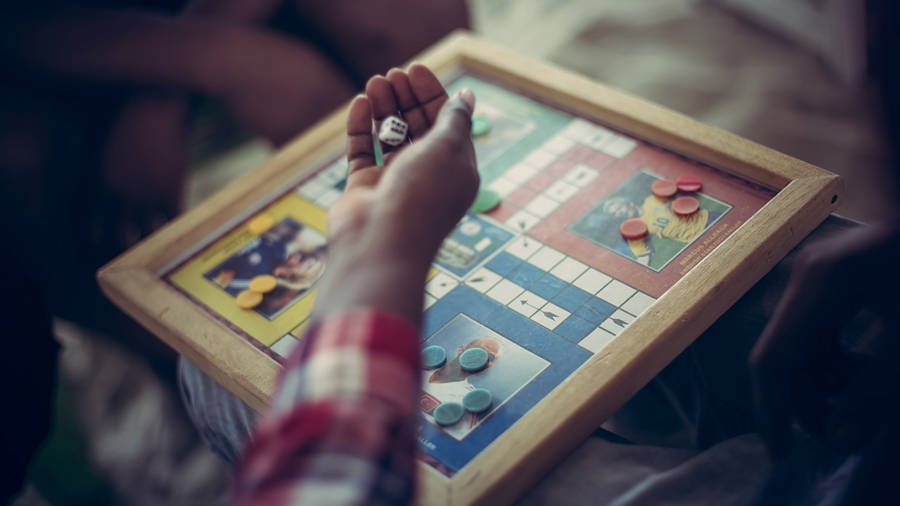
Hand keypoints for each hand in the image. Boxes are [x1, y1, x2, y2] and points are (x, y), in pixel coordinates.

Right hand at [313, 64, 477, 323]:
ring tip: (375, 82)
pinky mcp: (365, 188)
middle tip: (393, 74)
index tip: (416, 70)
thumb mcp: (448, 148)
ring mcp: (394, 182)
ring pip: (389, 136)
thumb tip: (467, 96)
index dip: (433, 94)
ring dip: (384, 107)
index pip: (447, 123)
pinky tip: (359, 103)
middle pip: (418, 127)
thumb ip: (455, 119)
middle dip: (407, 98)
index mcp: (456, 170)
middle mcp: (426, 176)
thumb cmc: (422, 195)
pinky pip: (362, 151)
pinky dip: (361, 127)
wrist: (381, 243)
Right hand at [749, 223, 899, 457]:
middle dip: (806, 400)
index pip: (773, 358)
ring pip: (798, 345)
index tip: (780, 452)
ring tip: (862, 399)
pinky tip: (861, 372)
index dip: (772, 410)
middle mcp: (802, 279)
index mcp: (817, 285)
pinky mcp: (826, 281)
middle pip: (783, 354)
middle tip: (839, 434)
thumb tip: (841, 436)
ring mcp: (812, 277)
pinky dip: (833, 359)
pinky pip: (814, 331)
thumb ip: (875, 390)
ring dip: (823, 380)